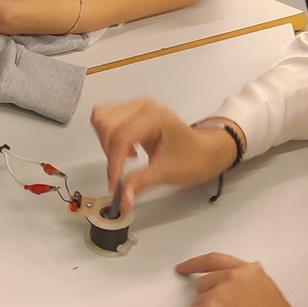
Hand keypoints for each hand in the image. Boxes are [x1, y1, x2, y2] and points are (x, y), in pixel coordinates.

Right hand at [90, 98, 238, 211]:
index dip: (114, 163)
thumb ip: (140, 183)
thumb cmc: (193, 158)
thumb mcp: (166, 173)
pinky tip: (126, 149)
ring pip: (101, 119)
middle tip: (120, 170)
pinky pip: (106, 119)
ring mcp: (136, 107)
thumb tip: (122, 200)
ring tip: (124, 158)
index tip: (114, 185)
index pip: (121, 136)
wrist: (205, 151)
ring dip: (105, 142)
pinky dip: (108, 136)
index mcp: (154, 116)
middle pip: (105, 124)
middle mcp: (142, 106)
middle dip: (108, 151)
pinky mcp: (131, 112)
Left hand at [176, 253, 307, 306]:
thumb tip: (241, 292)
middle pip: (204, 284)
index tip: (184, 268)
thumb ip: (253, 288)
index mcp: (252, 273)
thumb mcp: (274, 300)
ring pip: (197, 303)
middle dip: (208, 302)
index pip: (216, 261)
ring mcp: (220, 293)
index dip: (195, 264)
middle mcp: (234, 277)